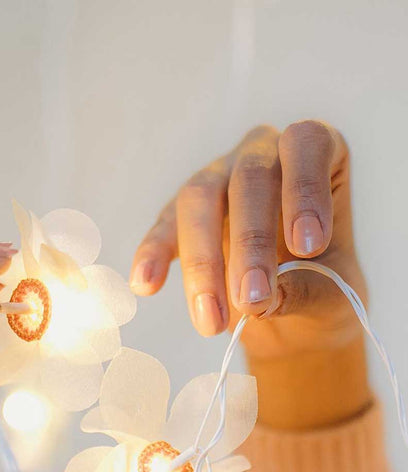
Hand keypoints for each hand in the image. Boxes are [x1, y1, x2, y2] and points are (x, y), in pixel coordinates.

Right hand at [131, 122, 370, 427]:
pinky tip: (145, 285)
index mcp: (315, 153)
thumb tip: (259, 298)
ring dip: (202, 263)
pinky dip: (153, 255)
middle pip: (247, 179)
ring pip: (199, 199)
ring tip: (210, 322)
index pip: (306, 146)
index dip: (304, 190)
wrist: (293, 313)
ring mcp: (216, 179)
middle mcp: (261, 153)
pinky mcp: (179, 214)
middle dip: (249, 244)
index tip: (308, 247)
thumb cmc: (321, 288)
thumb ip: (303, 290)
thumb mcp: (330, 294)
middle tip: (252, 301)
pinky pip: (163, 228)